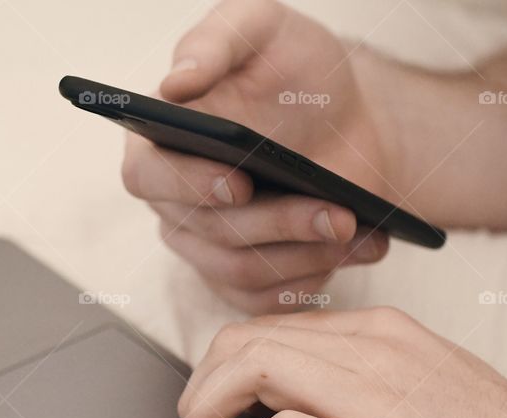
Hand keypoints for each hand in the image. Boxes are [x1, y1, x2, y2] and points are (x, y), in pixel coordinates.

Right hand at [121, 0, 395, 313]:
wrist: (346, 121)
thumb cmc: (295, 71)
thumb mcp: (261, 28)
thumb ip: (215, 41)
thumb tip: (174, 83)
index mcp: (157, 143)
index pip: (147, 178)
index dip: (187, 187)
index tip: (239, 184)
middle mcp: (172, 203)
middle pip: (206, 234)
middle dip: (277, 225)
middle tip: (336, 212)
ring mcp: (204, 247)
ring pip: (239, 272)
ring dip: (304, 255)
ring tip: (359, 229)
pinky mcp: (240, 278)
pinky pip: (263, 301)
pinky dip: (311, 281)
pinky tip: (352, 252)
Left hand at [175, 307, 506, 417]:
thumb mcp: (420, 382)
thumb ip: (354, 374)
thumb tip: (282, 393)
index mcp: (380, 334)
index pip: (269, 329)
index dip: (219, 367)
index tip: (207, 402)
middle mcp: (372, 355)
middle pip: (247, 346)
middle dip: (200, 389)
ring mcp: (373, 402)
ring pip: (251, 374)